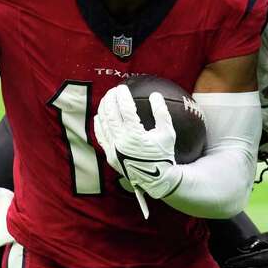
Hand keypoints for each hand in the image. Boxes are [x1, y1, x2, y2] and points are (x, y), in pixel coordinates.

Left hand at [93, 85, 181, 199]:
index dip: (123, 96)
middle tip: (114, 90)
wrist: (156, 180)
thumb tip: (155, 95)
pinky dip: (98, 123)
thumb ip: (162, 113)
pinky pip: (100, 135)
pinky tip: (100, 115)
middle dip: (110, 98)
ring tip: (107, 98)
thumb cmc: (164, 156)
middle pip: (110, 113)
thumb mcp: (168, 134)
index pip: (125, 109)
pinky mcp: (109, 155)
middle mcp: (120, 141)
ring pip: (103, 123)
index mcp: (135, 135)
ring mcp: (113, 149)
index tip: (123, 87)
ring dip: (104, 108)